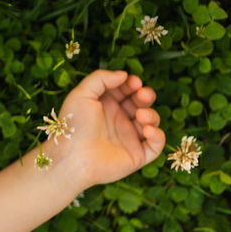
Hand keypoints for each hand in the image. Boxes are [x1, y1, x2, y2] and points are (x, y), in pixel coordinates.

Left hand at [52, 69, 165, 187]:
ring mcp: (128, 138)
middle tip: (142, 95)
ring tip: (140, 115)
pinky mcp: (136, 155)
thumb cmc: (74, 125)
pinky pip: (155, 145)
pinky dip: (158, 136)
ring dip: (151, 114)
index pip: (126, 90)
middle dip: (145, 96)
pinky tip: (147, 130)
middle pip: (141, 103)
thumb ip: (101, 78)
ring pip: (151, 121)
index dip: (132, 84)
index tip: (133, 82)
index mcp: (106, 106)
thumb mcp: (82, 94)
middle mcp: (118, 120)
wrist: (72, 157)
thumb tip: (124, 74)